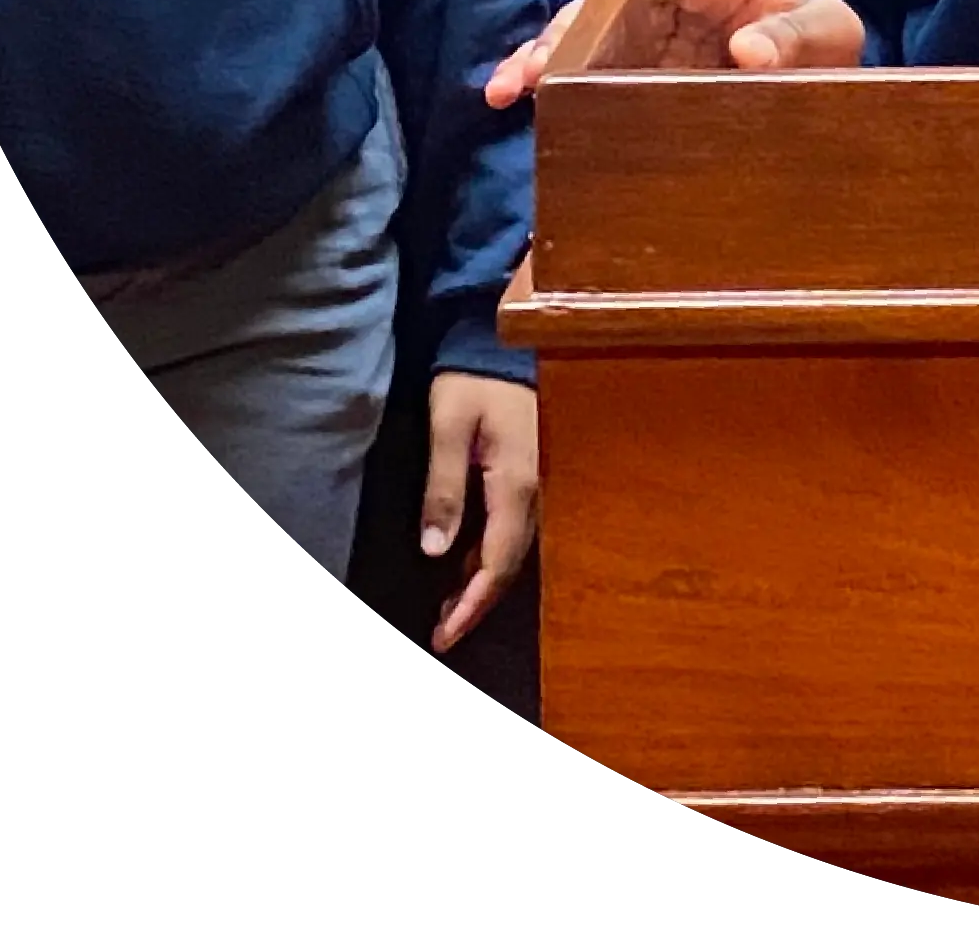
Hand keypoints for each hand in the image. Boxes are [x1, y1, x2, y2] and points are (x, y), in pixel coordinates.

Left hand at [422, 372, 537, 653]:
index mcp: (517, 482)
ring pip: (517, 550)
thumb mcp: (448, 426)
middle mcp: (538, 490)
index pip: (497, 562)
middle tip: (443, 632)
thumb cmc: (473, 379)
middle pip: (511, 564)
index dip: (472, 604)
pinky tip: (469, 563)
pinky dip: (493, 556)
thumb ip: (443, 488)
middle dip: (477, 603)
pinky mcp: (535, 473)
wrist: (502, 342)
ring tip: (450, 608)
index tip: (445, 636)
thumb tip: (436, 550)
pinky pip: (518, 529)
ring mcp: (542, 482)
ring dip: (485, 583)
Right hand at [482, 0, 864, 106]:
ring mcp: (643, 33)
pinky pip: (577, 66)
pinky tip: (507, 100)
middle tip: (539, 70)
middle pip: (606, 0)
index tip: (595, 17)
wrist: (816, 93)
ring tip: (515, 87)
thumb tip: (748, 49)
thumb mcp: (828, 35)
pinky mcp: (625, 69)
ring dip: (542, 56)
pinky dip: (541, 79)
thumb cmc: (822, 48)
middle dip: (566, 29)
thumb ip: (799, 35)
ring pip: (581, 33)